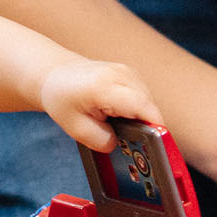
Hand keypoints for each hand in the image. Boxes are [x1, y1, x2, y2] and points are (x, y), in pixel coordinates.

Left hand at [37, 59, 163, 151]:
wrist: (56, 73)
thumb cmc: (63, 98)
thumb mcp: (75, 128)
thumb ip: (100, 141)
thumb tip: (120, 145)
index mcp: (104, 87)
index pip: (141, 106)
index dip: (154, 126)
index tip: (160, 145)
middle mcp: (120, 74)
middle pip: (148, 106)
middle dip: (146, 127)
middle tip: (131, 142)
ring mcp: (128, 71)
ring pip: (148, 102)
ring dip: (141, 118)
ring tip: (117, 123)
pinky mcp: (132, 73)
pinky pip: (144, 97)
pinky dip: (137, 110)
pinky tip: (120, 115)